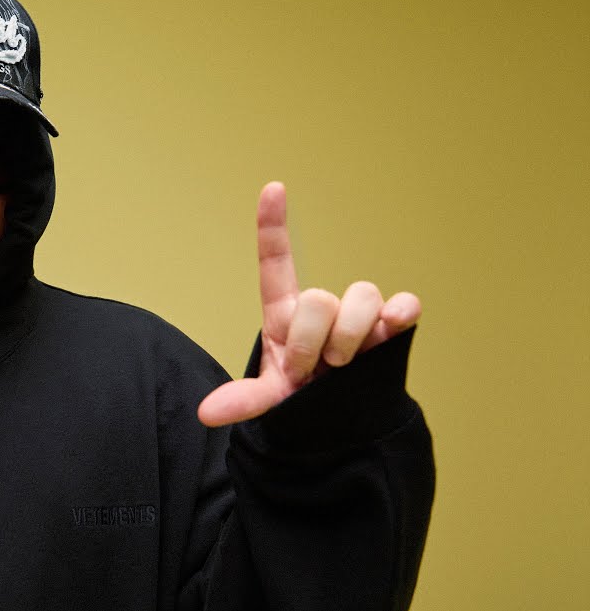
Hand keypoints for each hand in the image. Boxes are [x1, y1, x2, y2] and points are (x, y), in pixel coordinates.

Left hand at [196, 182, 420, 426]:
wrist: (339, 422)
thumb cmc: (301, 400)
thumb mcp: (269, 400)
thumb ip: (243, 402)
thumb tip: (207, 413)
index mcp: (284, 314)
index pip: (276, 262)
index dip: (273, 225)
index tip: (273, 187)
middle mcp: (323, 307)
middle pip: (318, 297)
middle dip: (310, 342)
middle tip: (310, 370)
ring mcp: (359, 315)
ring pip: (361, 295)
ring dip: (350, 336)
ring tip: (343, 366)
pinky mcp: (391, 327)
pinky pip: (403, 305)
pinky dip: (401, 311)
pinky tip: (394, 324)